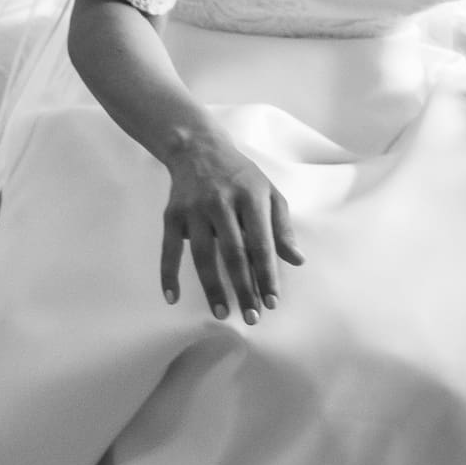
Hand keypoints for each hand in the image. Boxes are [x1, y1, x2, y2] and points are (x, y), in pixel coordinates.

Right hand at [160, 130, 304, 323]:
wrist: (198, 148)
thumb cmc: (241, 176)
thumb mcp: (269, 193)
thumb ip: (282, 227)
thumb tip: (297, 260)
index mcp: (250, 197)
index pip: (260, 243)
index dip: (267, 274)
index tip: (272, 301)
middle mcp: (221, 203)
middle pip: (233, 254)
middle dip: (244, 288)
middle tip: (251, 316)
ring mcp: (194, 210)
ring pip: (203, 255)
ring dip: (213, 287)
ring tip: (222, 312)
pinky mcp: (172, 215)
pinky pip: (169, 249)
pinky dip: (168, 274)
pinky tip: (172, 297)